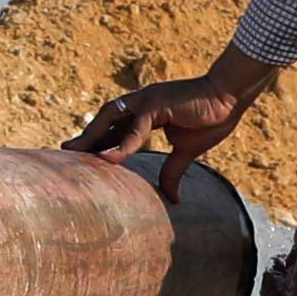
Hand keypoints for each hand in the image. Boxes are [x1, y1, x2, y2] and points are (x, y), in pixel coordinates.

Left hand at [75, 59, 274, 162]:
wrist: (230, 97)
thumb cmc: (211, 117)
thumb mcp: (187, 150)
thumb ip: (173, 171)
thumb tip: (173, 199)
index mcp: (146, 113)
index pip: (115, 128)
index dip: (98, 140)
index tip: (80, 155)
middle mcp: (141, 103)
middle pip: (106, 119)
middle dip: (86, 136)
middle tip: (65, 152)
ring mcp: (147, 101)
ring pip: (112, 117)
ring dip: (93, 135)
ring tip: (76, 152)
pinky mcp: (158, 104)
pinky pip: (136, 127)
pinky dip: (122, 144)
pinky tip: (108, 159)